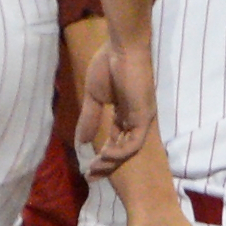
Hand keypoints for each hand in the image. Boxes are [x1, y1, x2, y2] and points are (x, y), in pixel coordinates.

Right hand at [78, 39, 156, 165]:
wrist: (120, 48)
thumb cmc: (107, 66)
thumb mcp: (93, 97)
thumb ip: (89, 118)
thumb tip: (80, 141)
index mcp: (124, 113)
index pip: (115, 140)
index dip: (102, 156)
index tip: (87, 168)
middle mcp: (135, 119)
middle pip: (122, 149)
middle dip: (107, 165)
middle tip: (90, 177)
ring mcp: (141, 118)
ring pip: (129, 149)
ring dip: (113, 162)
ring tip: (95, 168)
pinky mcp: (145, 116)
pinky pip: (135, 142)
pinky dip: (121, 151)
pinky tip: (105, 155)